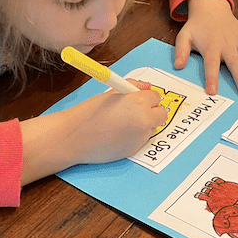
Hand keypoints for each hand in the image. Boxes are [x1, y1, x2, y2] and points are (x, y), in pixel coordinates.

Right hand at [20, 83, 165, 184]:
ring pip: (152, 127)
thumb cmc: (90, 112)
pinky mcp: (136, 150)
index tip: (137, 98)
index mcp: (138, 102)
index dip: (146, 96)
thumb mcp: (111, 92)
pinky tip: (118, 134)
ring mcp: (141, 137)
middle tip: (135, 110)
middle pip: (161, 113)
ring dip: (144, 123)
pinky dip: (136, 135)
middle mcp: (144, 120)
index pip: (156, 96)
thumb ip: (132, 87)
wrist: (76, 137)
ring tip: (122, 122)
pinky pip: (143, 139)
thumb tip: (146, 87)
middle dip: (152, 110)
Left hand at [174, 0, 237, 97]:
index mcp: (211, 45)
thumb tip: (177, 66)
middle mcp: (227, 44)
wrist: (212, 8)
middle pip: (235, 63)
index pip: (211, 64)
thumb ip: (181, 51)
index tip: (213, 92)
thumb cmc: (197, 26)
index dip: (212, 78)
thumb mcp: (184, 36)